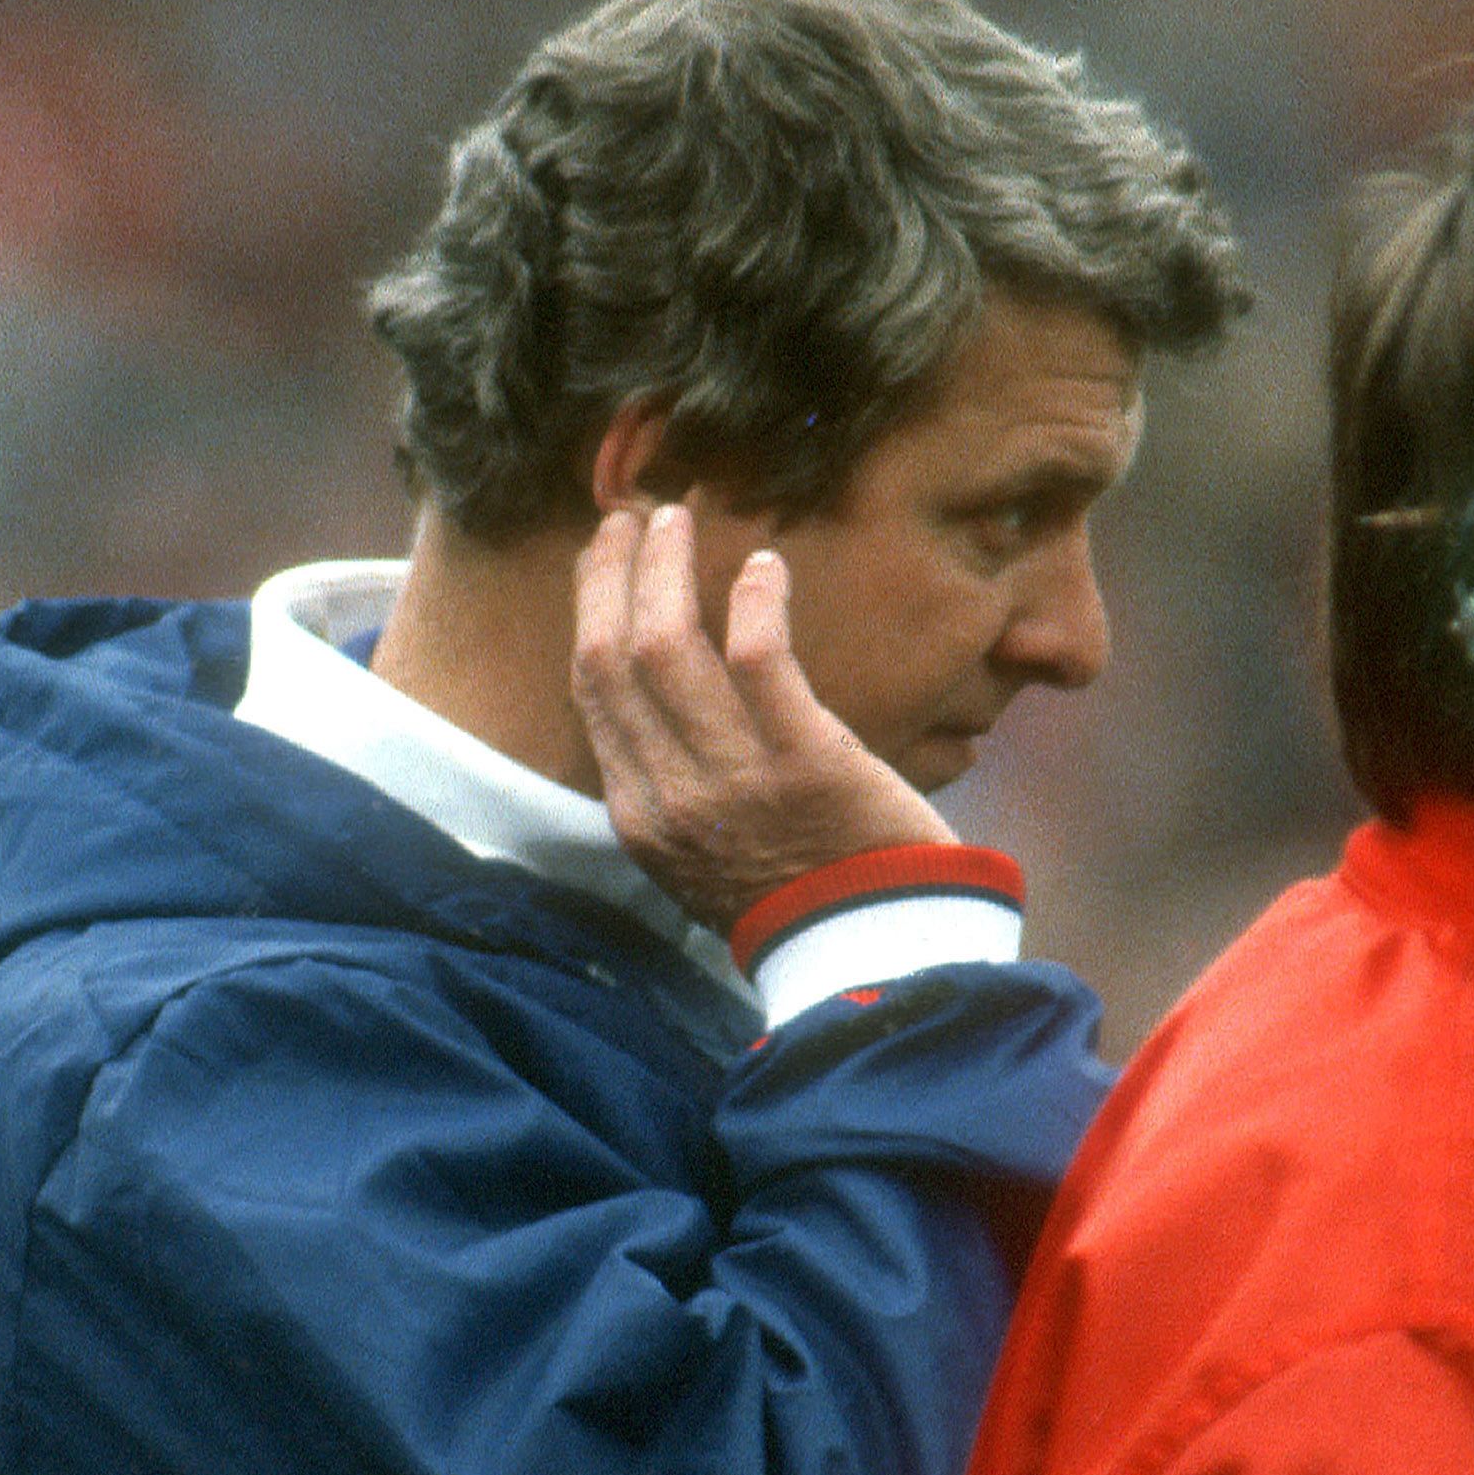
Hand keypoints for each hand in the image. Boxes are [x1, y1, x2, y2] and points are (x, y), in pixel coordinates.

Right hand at [571, 502, 953, 928]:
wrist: (880, 956)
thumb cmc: (806, 901)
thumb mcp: (709, 861)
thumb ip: (678, 792)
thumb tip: (664, 715)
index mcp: (644, 820)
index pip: (594, 692)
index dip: (593, 612)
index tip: (606, 562)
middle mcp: (675, 797)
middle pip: (615, 657)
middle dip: (614, 575)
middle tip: (633, 518)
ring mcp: (737, 779)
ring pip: (669, 646)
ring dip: (669, 569)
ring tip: (682, 519)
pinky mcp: (808, 762)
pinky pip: (761, 658)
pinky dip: (757, 601)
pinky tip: (767, 567)